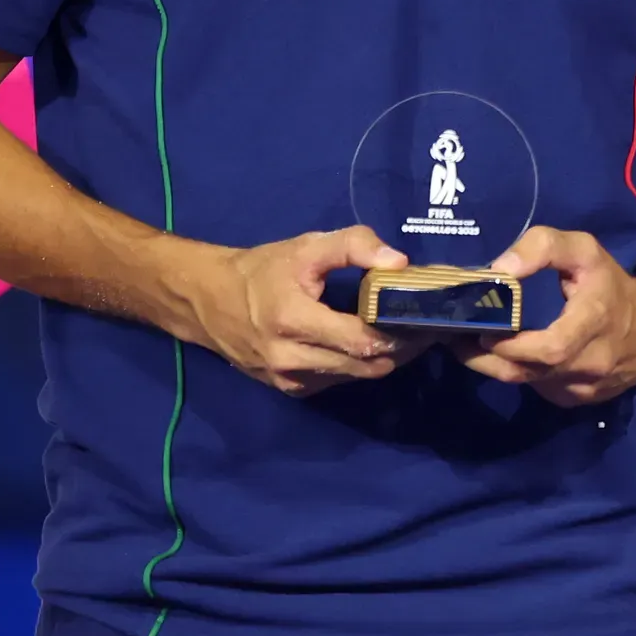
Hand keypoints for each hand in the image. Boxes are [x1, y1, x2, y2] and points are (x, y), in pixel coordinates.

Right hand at [176, 226, 405, 396]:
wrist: (208, 300)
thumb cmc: (261, 271)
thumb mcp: (306, 247)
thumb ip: (353, 246)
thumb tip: (398, 263)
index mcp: (294, 320)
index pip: (361, 339)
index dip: (399, 332)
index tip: (426, 319)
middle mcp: (290, 358)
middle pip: (364, 364)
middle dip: (399, 349)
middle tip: (424, 329)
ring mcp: (288, 379)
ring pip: (353, 377)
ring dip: (381, 360)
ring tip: (403, 336)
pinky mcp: (288, 389)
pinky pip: (335, 381)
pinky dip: (356, 366)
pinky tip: (368, 346)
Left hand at [462, 229, 635, 405]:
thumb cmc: (612, 285)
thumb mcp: (584, 251)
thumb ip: (542, 247)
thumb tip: (499, 269)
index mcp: (594, 323)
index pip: (548, 348)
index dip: (509, 345)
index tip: (480, 327)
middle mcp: (591, 363)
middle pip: (527, 372)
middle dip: (486, 359)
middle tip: (461, 339)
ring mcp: (586, 387)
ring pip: (529, 384)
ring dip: (498, 368)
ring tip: (476, 346)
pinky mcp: (581, 400)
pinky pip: (541, 390)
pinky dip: (523, 374)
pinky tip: (512, 357)